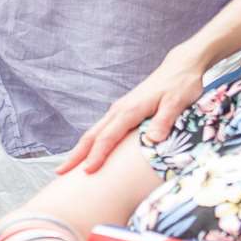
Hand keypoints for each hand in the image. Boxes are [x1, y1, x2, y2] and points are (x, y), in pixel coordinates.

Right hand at [58, 48, 207, 174]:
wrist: (180, 67)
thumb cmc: (180, 84)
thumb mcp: (177, 102)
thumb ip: (164, 121)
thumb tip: (153, 140)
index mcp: (130, 110)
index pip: (108, 136)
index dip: (97, 155)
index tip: (87, 171)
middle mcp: (120, 110)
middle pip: (93, 135)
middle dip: (76, 154)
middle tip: (60, 172)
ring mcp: (120, 110)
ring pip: (95, 131)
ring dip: (81, 149)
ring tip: (68, 167)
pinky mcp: (124, 111)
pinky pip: (103, 129)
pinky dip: (92, 143)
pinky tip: (90, 153)